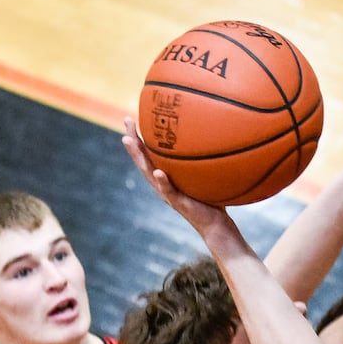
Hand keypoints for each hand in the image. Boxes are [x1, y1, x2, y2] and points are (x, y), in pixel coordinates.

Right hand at [121, 117, 236, 235]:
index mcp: (166, 177)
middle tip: (126, 121)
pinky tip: (158, 171)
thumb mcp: (206, 176)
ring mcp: (168, 194)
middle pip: (143, 160)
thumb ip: (205, 160)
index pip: (149, 154)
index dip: (139, 137)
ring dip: (138, 157)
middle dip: (133, 141)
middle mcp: (162, 184)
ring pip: (148, 173)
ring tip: (129, 140)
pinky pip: (169, 191)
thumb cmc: (212, 200)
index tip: (131, 118)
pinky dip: (163, 182)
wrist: (216, 225)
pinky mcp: (178, 203)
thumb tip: (216, 135)